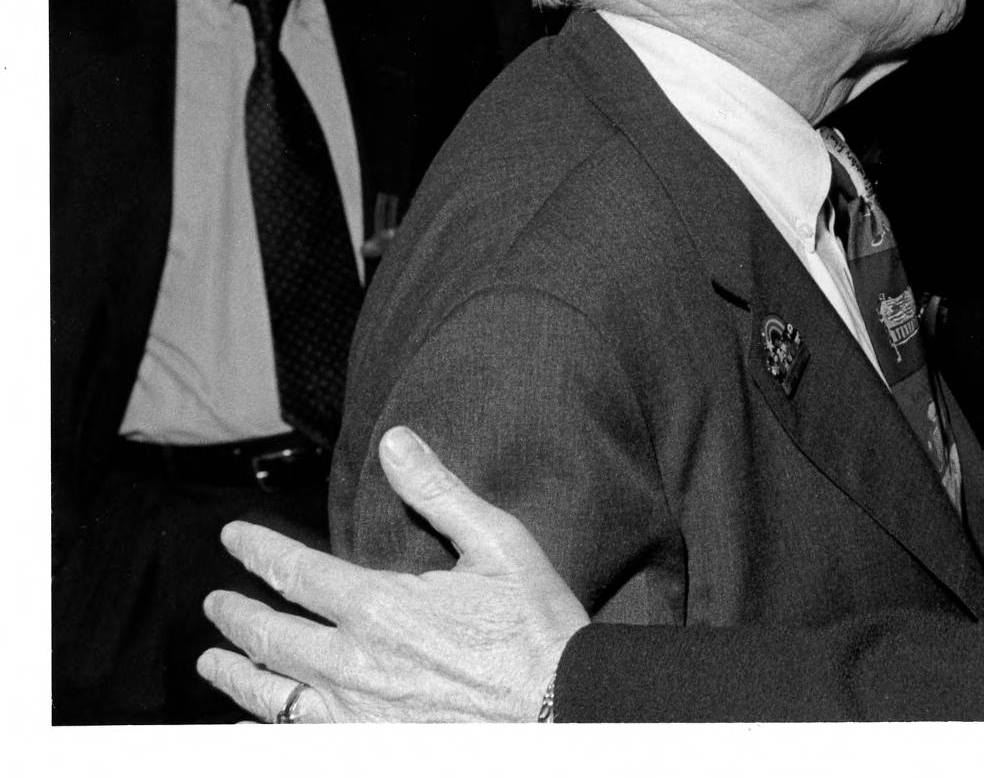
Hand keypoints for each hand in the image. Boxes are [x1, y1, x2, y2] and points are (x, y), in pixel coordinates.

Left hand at [198, 426, 589, 721]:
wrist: (562, 712)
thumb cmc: (537, 629)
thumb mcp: (499, 544)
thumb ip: (439, 493)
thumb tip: (396, 443)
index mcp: (380, 607)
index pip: (296, 572)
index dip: (259, 551)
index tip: (233, 538)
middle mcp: (353, 664)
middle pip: (271, 638)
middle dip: (237, 616)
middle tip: (215, 605)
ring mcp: (354, 715)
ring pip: (272, 695)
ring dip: (235, 676)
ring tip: (214, 662)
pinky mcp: (366, 748)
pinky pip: (294, 740)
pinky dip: (261, 731)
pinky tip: (248, 726)